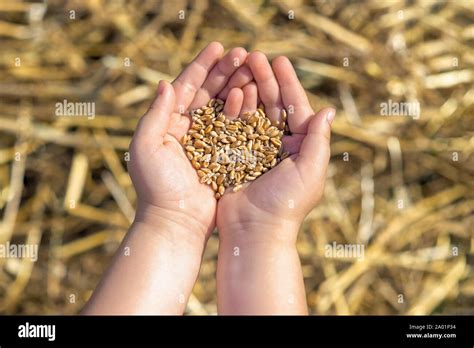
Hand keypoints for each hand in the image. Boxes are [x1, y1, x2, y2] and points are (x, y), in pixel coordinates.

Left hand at [128, 42, 249, 242]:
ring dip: (237, 85)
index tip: (218, 47)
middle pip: (208, 92)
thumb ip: (155, 114)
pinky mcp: (224, 155)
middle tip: (243, 53)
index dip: (201, 66)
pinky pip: (235, 128)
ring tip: (252, 68)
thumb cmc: (156, 186)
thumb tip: (165, 83)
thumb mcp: (146, 147)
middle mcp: (189, 128)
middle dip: (224, 71)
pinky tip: (255, 96)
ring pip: (224, 106)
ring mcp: (208, 141)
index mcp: (169, 123)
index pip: (186, 87)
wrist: (176, 222)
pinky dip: (244, 111)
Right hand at [217, 52, 334, 243]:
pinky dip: (231, 108)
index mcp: (299, 147)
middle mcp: (277, 145)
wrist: (254, 232)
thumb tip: (328, 109)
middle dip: (264, 79)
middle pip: (271, 105)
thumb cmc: (286, 204)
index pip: (294, 108)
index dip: (288, 83)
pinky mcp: (233, 156)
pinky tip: (228, 91)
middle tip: (254, 55)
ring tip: (240, 67)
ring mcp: (253, 149)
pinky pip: (232, 127)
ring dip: (247, 88)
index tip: (279, 60)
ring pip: (251, 111)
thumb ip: (318, 140)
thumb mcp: (310, 171)